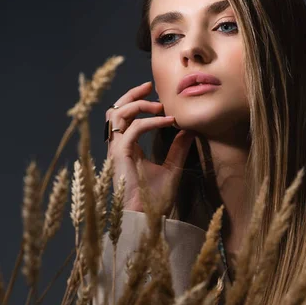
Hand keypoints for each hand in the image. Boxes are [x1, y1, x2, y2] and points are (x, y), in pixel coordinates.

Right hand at [106, 80, 194, 215]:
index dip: (137, 102)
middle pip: (116, 110)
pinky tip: (168, 122)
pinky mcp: (120, 154)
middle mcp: (118, 146)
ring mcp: (117, 150)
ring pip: (119, 114)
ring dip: (139, 105)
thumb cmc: (155, 199)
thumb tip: (189, 130)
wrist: (147, 217)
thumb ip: (178, 149)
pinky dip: (150, 122)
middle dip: (132, 95)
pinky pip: (133, 129)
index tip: (156, 97)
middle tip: (150, 87)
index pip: (124, 117)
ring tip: (160, 106)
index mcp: (126, 148)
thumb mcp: (172, 168)